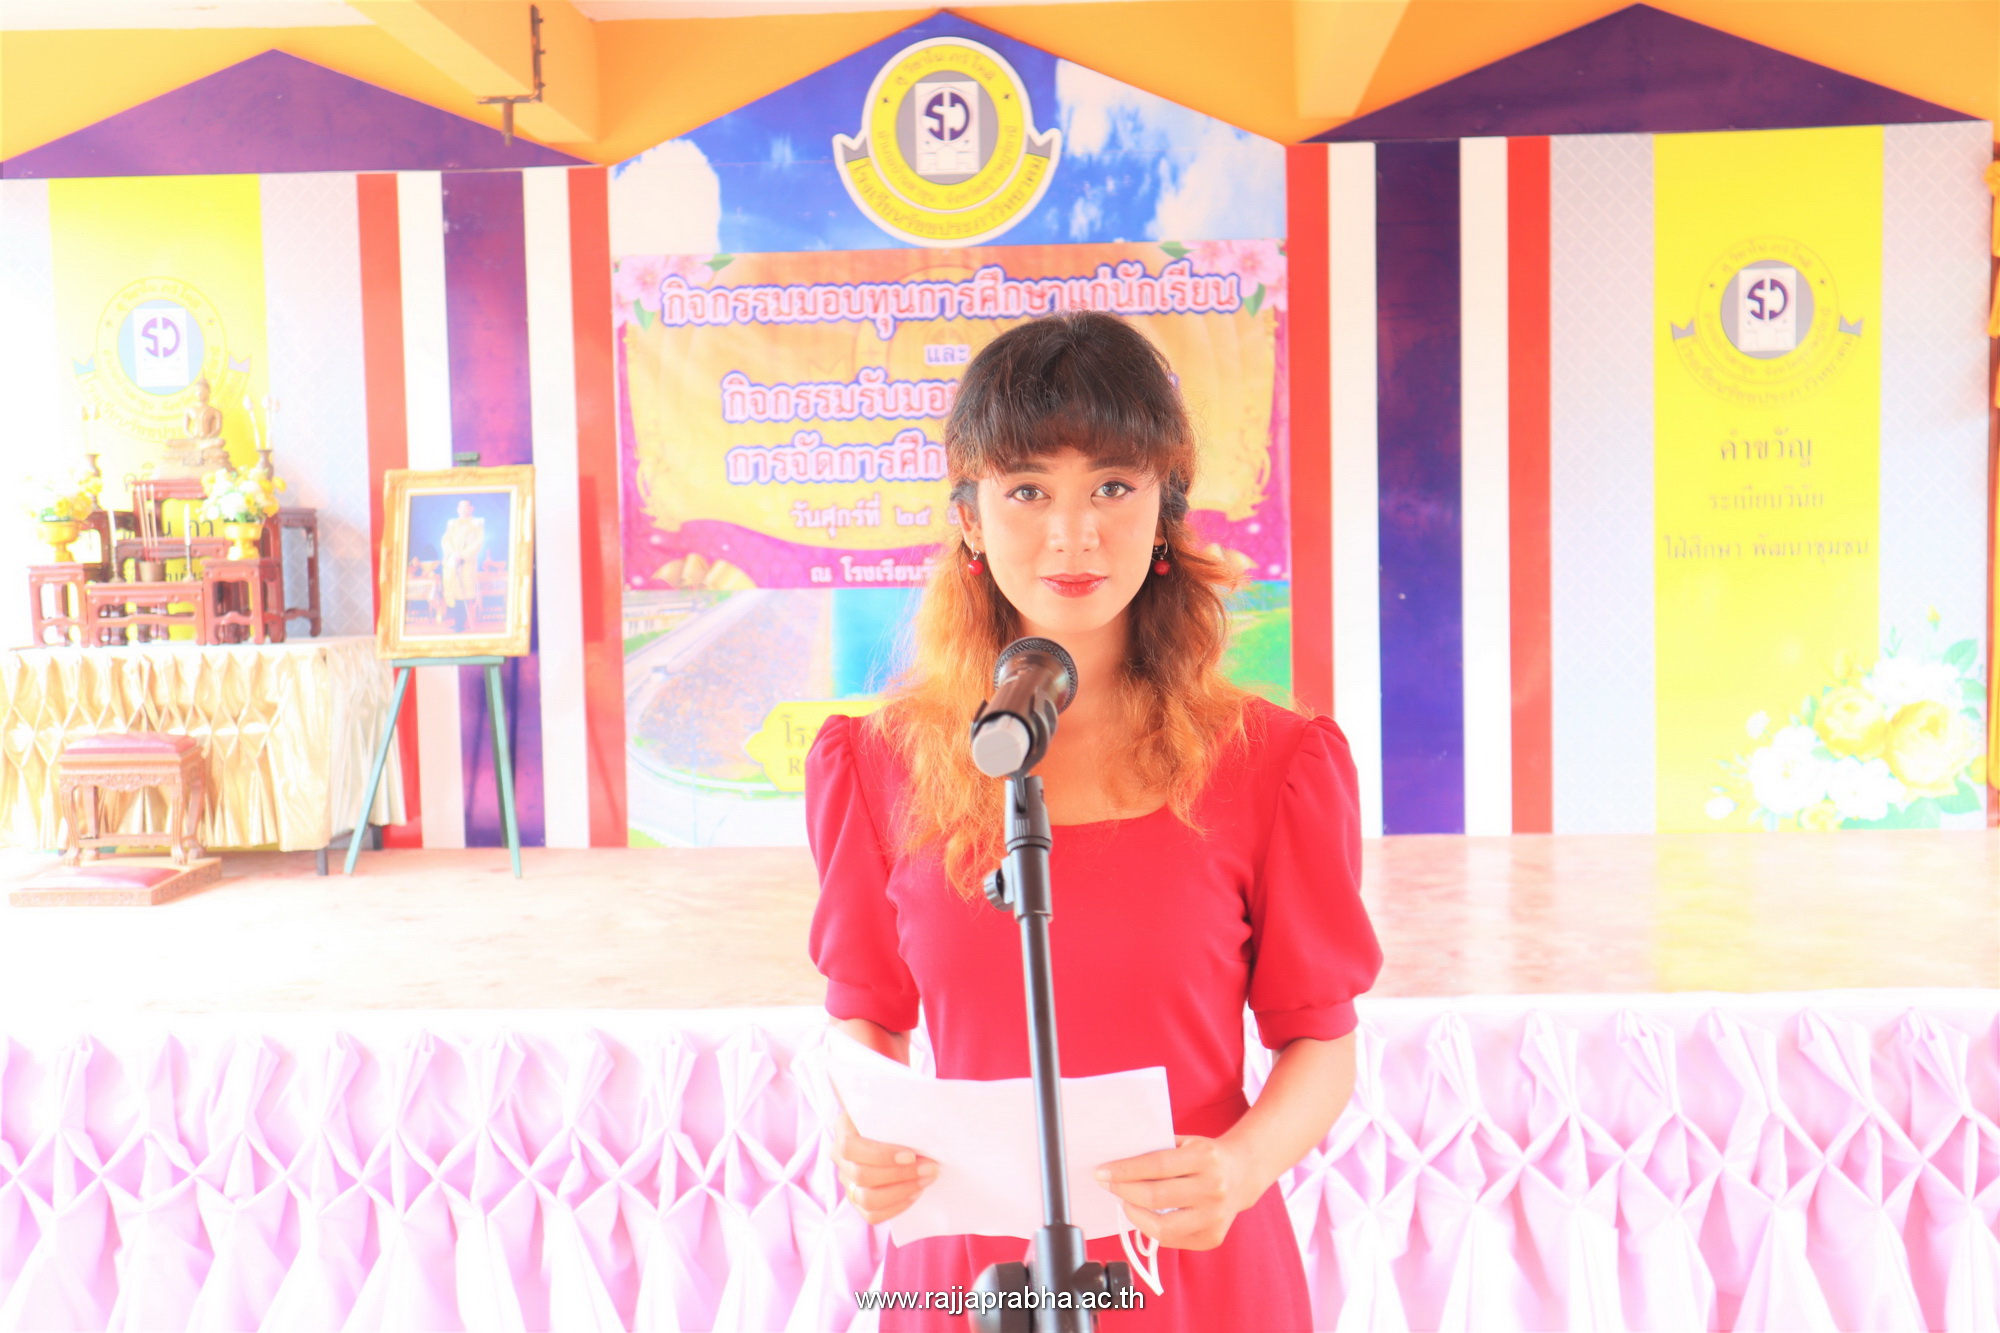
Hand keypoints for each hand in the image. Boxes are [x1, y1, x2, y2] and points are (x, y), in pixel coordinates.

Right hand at [833, 1112, 936, 1224]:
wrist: (890, 1129)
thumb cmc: (894, 1114)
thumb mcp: (891, 1108)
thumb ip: (898, 1113)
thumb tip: (922, 1118)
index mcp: (843, 1130)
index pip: (850, 1148)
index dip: (880, 1155)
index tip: (911, 1154)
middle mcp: (840, 1158)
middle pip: (861, 1176)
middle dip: (900, 1175)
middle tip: (929, 1167)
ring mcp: (847, 1181)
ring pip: (866, 1199)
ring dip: (901, 1192)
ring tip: (925, 1180)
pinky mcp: (857, 1200)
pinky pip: (872, 1215)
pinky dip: (896, 1207)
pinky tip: (914, 1193)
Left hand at [1096, 1135, 1260, 1250]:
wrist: (1243, 1173)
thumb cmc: (1206, 1156)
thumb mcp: (1186, 1142)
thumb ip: (1157, 1151)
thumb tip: (1117, 1165)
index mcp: (1205, 1158)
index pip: (1156, 1165)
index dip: (1124, 1171)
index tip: (1102, 1172)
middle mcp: (1213, 1189)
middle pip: (1155, 1197)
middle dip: (1124, 1191)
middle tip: (1108, 1184)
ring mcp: (1214, 1217)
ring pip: (1161, 1227)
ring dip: (1135, 1214)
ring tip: (1126, 1202)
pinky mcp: (1212, 1238)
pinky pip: (1171, 1239)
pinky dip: (1152, 1228)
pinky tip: (1146, 1215)